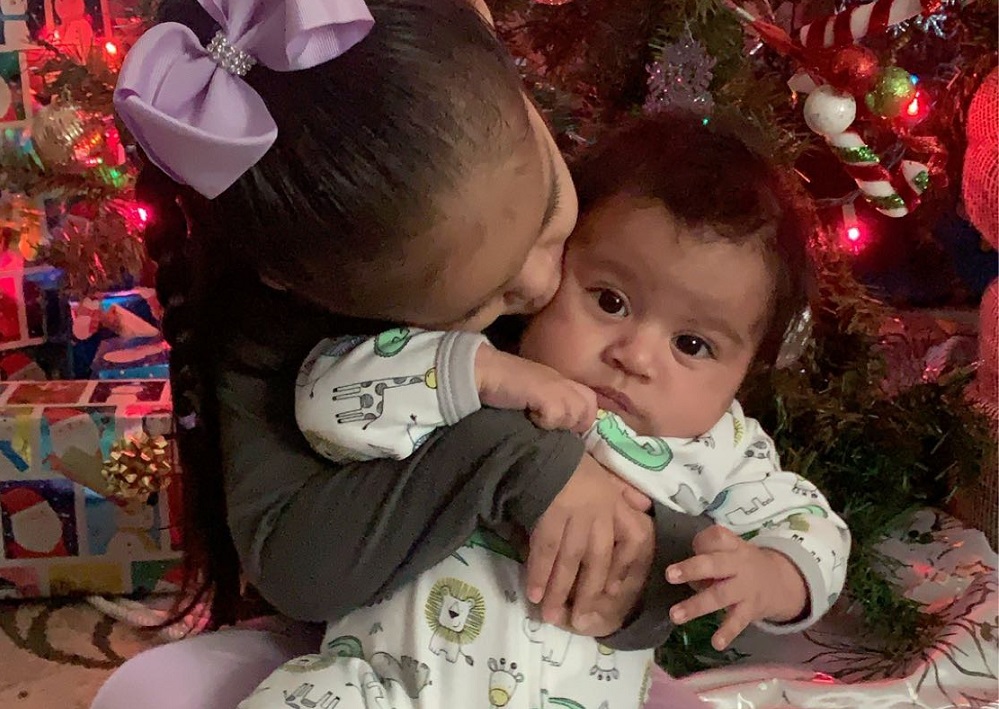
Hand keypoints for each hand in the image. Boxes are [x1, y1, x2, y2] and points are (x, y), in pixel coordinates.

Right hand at [476, 345, 596, 433]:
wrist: (484, 369)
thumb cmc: (502, 381)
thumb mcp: (532, 390)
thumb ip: (547, 401)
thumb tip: (557, 423)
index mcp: (560, 379)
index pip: (589, 399)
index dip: (583, 416)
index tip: (568, 429)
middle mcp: (562, 381)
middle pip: (589, 407)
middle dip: (577, 422)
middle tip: (555, 427)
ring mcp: (556, 387)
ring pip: (574, 415)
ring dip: (558, 423)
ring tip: (539, 422)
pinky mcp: (547, 395)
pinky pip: (556, 417)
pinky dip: (544, 422)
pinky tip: (529, 417)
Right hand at [525, 455, 652, 627]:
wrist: (542, 453)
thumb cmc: (574, 465)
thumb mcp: (606, 473)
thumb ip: (624, 491)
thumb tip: (645, 502)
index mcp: (615, 506)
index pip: (632, 541)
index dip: (624, 569)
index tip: (614, 593)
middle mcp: (599, 516)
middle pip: (596, 562)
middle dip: (586, 595)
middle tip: (579, 622)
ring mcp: (573, 518)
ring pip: (569, 562)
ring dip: (559, 591)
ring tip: (550, 616)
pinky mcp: (548, 518)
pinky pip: (545, 552)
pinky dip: (539, 574)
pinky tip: (533, 593)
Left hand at [665, 526, 806, 649]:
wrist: (780, 581)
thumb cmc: (740, 564)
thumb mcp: (730, 551)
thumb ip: (708, 558)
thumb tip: (687, 577)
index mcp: (732, 546)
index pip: (717, 537)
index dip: (702, 541)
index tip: (693, 547)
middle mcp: (739, 565)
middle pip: (715, 564)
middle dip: (692, 569)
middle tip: (669, 575)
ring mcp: (745, 588)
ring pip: (720, 595)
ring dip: (696, 606)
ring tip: (675, 615)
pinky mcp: (751, 609)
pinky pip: (738, 621)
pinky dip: (727, 632)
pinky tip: (716, 643)